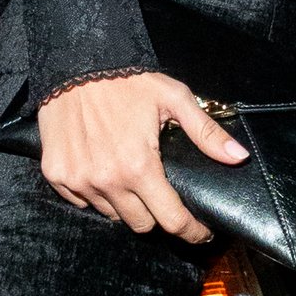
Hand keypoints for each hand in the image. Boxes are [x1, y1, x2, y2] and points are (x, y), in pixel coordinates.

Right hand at [35, 70, 248, 240]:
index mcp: (139, 167)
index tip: (200, 233)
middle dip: (157, 215)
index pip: (171, 220)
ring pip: (112, 214)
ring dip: (125, 203)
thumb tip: (238, 157)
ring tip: (130, 177)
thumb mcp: (173, 98)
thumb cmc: (127, 80)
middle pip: (141, 224)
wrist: (75, 62)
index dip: (191, 231)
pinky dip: (96, 193)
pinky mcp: (57, 175)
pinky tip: (103, 170)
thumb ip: (206, 132)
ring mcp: (79, 181)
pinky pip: (82, 201)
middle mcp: (107, 181)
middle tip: (162, 194)